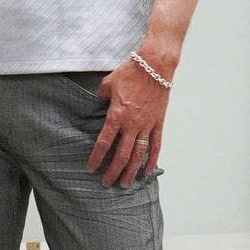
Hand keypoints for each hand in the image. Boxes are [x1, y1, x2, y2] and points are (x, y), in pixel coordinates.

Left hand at [86, 59, 170, 187]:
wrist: (155, 65)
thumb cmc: (131, 71)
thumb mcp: (108, 83)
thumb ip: (101, 97)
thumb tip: (98, 103)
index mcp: (116, 115)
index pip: (103, 143)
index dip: (96, 158)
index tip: (91, 169)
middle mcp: (132, 124)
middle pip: (121, 155)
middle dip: (113, 172)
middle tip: (107, 183)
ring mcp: (147, 125)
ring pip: (138, 154)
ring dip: (131, 171)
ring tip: (125, 184)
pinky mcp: (158, 123)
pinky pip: (156, 145)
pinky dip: (152, 160)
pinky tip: (147, 171)